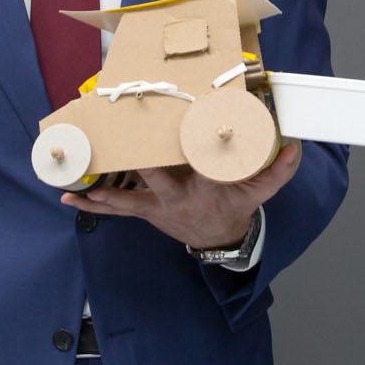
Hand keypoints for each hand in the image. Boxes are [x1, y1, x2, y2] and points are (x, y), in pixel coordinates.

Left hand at [60, 140, 299, 248]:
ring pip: (126, 198)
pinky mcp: (146, 212)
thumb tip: (294, 147)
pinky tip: (69, 199)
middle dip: (136, 157)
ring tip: (70, 181)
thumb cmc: (235, 208)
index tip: (188, 123)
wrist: (220, 242)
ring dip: (99, 189)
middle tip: (117, 137)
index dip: (195, 145)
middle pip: (154, 174)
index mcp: (206, 187)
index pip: (200, 163)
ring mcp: (158, 206)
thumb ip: (278, 171)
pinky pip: (116, 210)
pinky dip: (93, 204)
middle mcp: (178, 197)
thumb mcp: (259, 193)